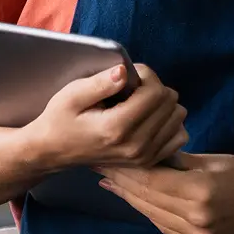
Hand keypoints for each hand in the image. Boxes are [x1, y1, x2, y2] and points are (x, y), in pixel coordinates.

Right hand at [24, 63, 187, 169]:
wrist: (53, 151)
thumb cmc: (60, 119)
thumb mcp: (72, 95)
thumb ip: (100, 83)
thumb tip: (125, 71)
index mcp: (117, 127)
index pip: (155, 92)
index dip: (146, 74)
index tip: (129, 73)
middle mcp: (136, 145)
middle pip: (170, 103)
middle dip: (155, 86)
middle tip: (132, 87)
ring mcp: (144, 157)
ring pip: (178, 117)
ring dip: (163, 103)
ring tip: (140, 102)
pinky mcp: (148, 162)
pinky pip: (179, 136)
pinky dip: (169, 122)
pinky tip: (150, 118)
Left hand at [97, 153, 233, 233]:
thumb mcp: (205, 159)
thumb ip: (171, 161)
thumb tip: (137, 155)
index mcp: (200, 191)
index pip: (152, 181)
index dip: (125, 171)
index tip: (105, 159)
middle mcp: (198, 218)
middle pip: (148, 200)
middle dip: (121, 183)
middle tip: (99, 168)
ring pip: (153, 216)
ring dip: (129, 199)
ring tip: (110, 183)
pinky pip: (165, 227)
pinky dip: (148, 212)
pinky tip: (134, 199)